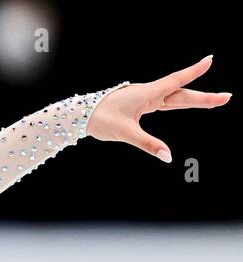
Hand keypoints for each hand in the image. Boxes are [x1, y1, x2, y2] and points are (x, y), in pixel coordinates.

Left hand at [86, 55, 230, 161]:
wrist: (80, 115)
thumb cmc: (100, 120)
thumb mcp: (125, 133)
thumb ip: (148, 144)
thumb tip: (168, 156)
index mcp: (147, 94)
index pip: (176, 81)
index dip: (194, 71)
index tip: (210, 60)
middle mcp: (148, 93)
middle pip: (181, 94)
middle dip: (204, 97)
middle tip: (226, 97)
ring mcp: (143, 98)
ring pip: (173, 98)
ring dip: (194, 99)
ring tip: (213, 101)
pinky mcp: (138, 104)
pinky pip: (163, 102)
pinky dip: (176, 102)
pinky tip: (181, 102)